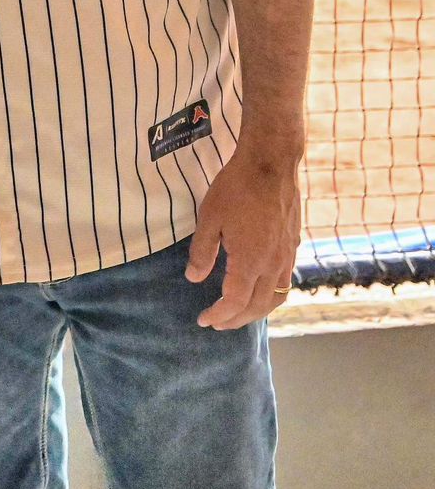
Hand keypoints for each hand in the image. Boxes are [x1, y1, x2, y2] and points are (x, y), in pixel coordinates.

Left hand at [185, 145, 301, 328]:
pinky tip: (258, 290)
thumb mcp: (209, 218)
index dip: (219, 315)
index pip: (235, 302)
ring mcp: (287, 255)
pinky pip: (284, 281)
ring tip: (238, 315)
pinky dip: (270, 295)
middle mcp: (273, 264)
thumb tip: (195, 278)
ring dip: (257, 311)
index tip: (204, 320)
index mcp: (250, 260)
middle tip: (217, 324)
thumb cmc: (236, 188)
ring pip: (276, 297)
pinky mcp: (293, 245)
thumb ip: (203, 252)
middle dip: (236, 320)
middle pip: (257, 306)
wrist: (271, 164)